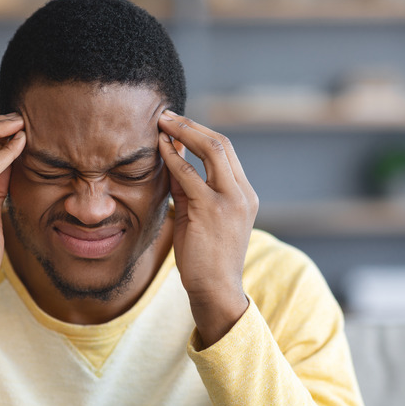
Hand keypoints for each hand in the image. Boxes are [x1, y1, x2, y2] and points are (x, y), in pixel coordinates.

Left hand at [157, 110, 257, 347]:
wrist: (215, 290)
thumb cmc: (205, 257)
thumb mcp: (199, 216)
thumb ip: (188, 189)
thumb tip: (170, 159)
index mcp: (244, 194)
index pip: (226, 151)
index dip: (200, 133)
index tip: (178, 124)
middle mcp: (243, 193)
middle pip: (222, 144)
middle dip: (192, 125)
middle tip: (166, 115)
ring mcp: (231, 201)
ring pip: (212, 151)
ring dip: (183, 133)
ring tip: (161, 123)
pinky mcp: (212, 210)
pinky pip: (190, 175)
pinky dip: (174, 158)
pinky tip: (159, 148)